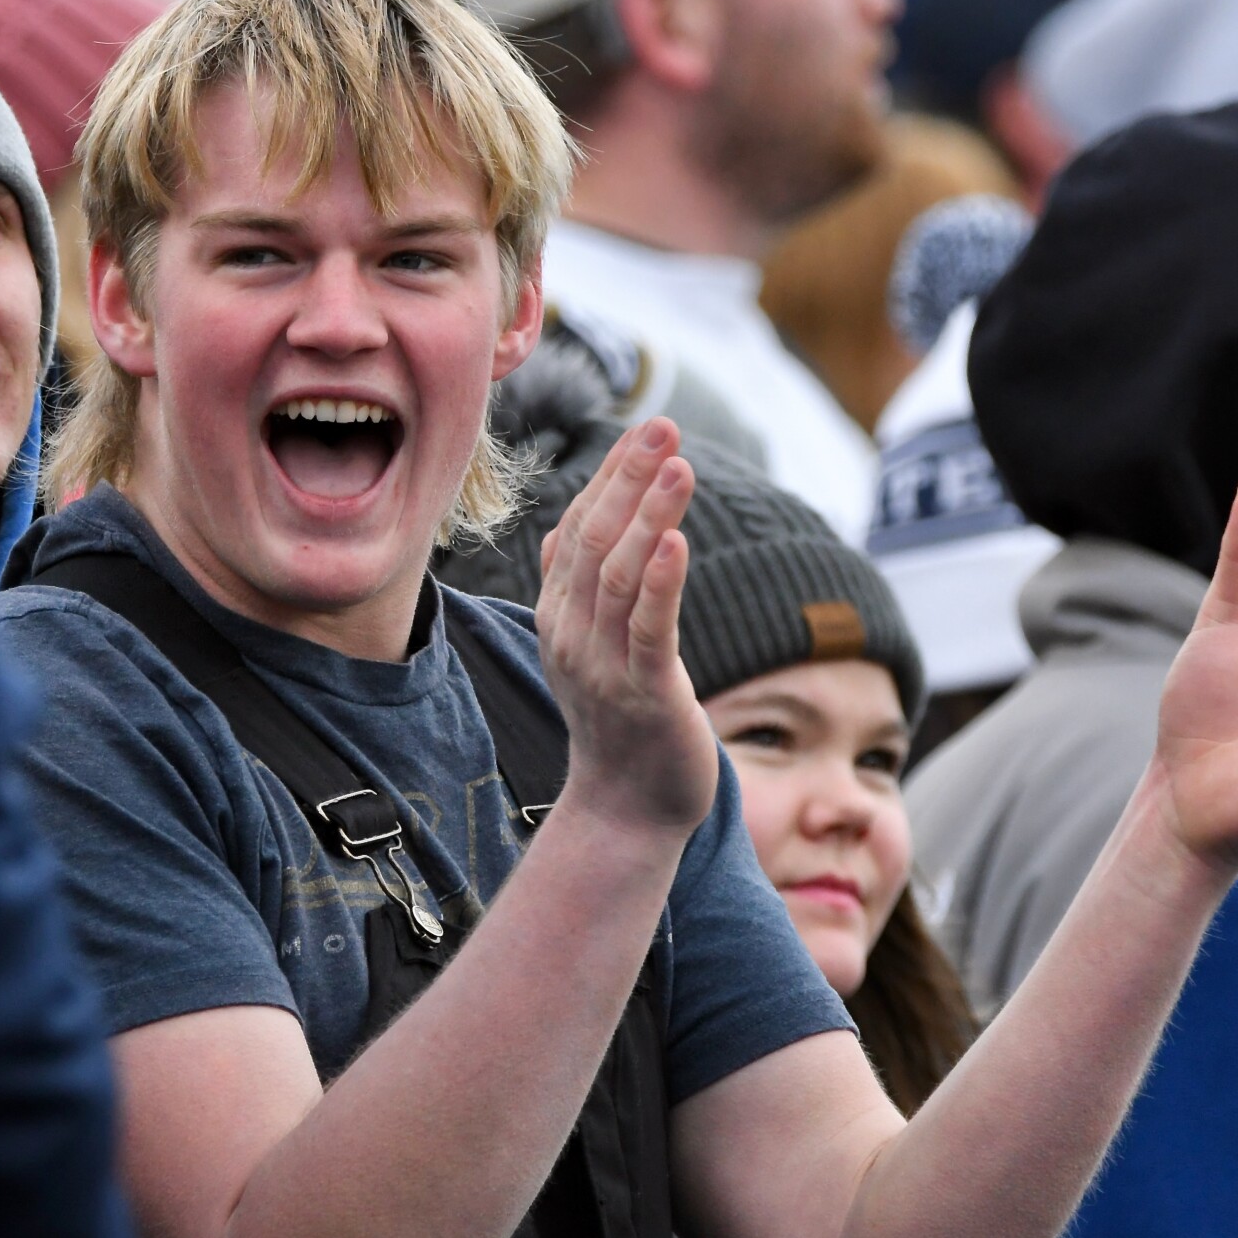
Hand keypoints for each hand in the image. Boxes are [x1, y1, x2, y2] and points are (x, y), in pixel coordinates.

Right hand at [536, 418, 717, 838]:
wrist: (627, 811)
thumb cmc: (620, 724)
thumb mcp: (589, 647)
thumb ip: (578, 590)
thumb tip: (566, 527)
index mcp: (558, 618)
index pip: (578, 531)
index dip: (611, 477)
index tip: (644, 430)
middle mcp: (571, 636)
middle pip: (596, 542)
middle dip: (630, 480)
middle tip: (663, 427)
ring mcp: (604, 667)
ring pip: (621, 577)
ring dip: (649, 516)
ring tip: (680, 466)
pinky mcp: (645, 695)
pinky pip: (649, 630)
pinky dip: (662, 583)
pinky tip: (678, 541)